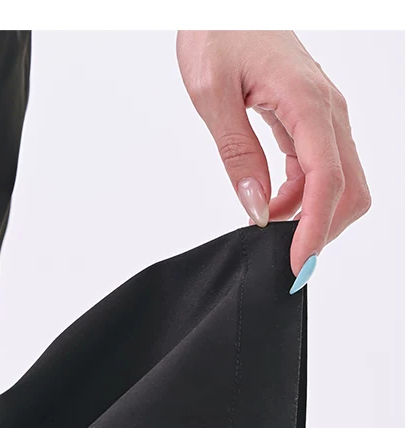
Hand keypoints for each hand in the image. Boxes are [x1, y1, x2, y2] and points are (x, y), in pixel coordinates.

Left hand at [176, 30, 370, 287]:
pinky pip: (319, 168)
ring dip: (312, 215)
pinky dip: (301, 196)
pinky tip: (270, 205)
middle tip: (285, 261)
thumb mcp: (213, 96)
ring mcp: (323, 114)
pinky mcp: (310, 119)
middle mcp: (327, 109)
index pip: (327, 179)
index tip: (297, 265)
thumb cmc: (217, 33)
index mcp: (307, 102)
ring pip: (340, 180)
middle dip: (324, 230)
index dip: (317, 229)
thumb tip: (256, 209)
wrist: (223, 4)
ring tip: (270, 234)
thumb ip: (238, 154)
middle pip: (350, 187)